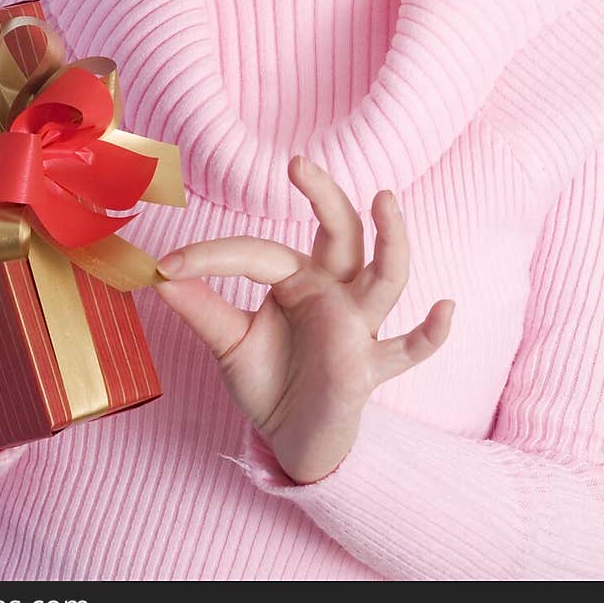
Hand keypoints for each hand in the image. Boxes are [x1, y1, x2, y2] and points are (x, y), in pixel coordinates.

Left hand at [153, 156, 454, 483]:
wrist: (291, 438)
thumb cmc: (268, 380)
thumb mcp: (228, 342)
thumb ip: (201, 309)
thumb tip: (157, 275)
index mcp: (299, 279)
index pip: (260, 252)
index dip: (212, 255)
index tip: (169, 264)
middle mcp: (334, 292)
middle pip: (341, 233)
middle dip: (325, 196)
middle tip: (298, 164)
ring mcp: (357, 326)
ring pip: (384, 277)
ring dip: (390, 240)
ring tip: (385, 199)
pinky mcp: (368, 366)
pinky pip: (406, 350)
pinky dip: (429, 333)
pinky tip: (445, 309)